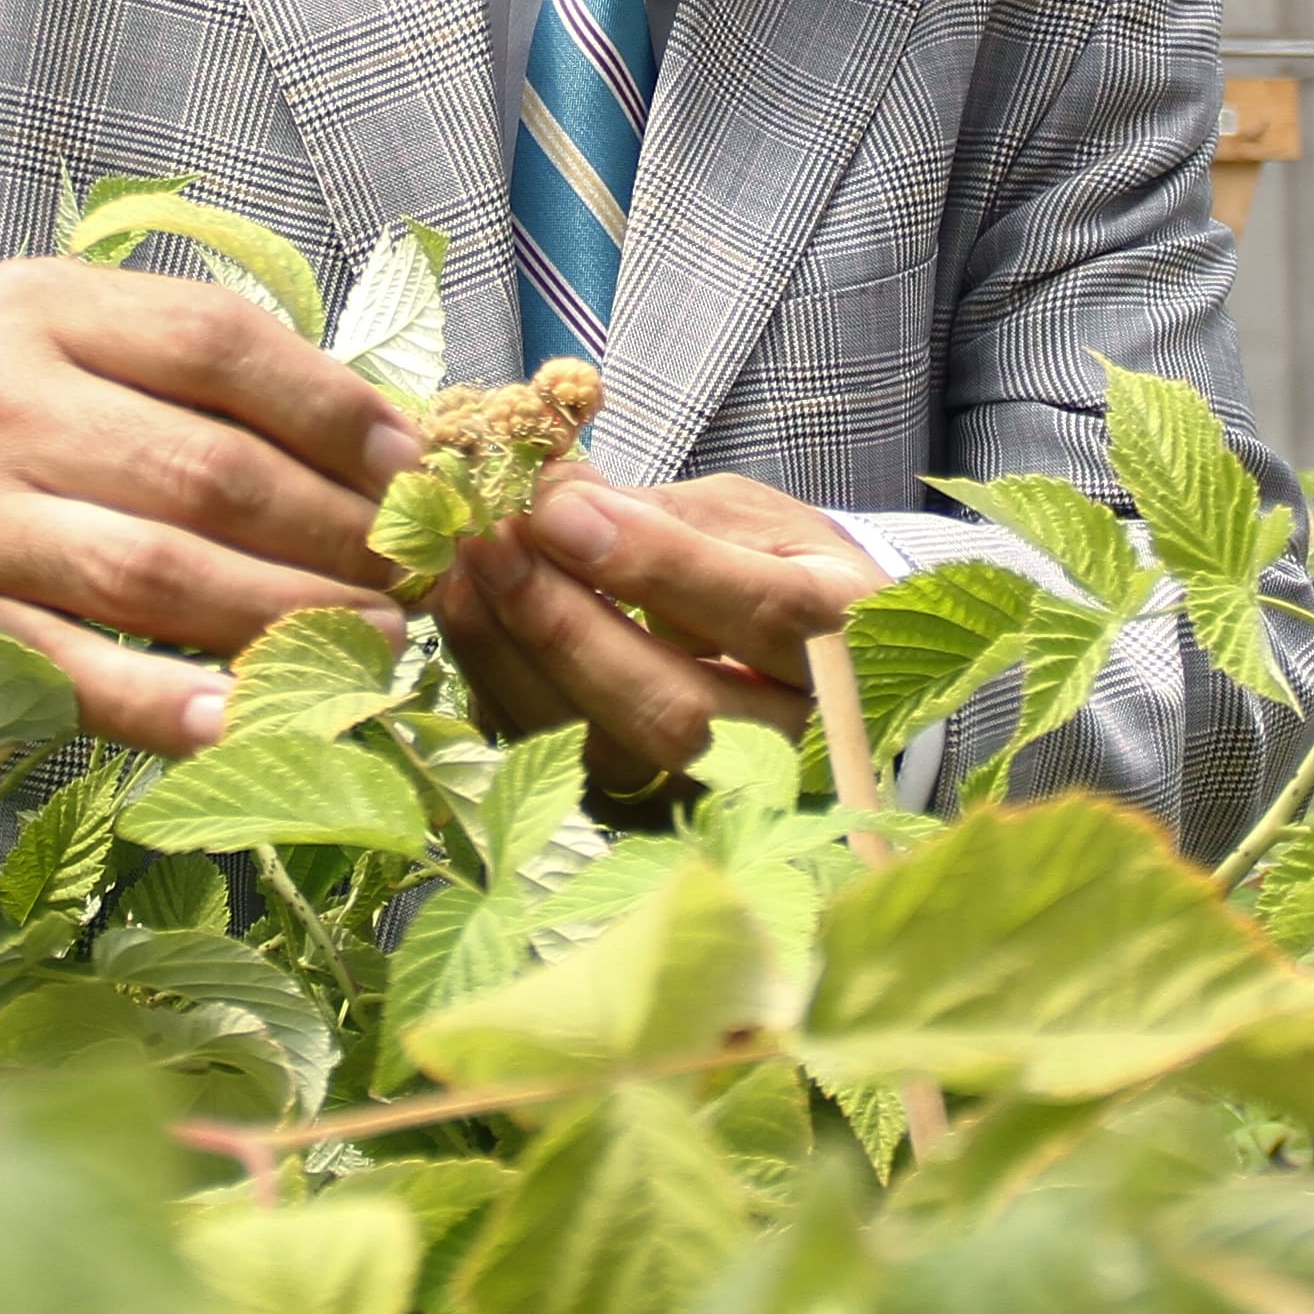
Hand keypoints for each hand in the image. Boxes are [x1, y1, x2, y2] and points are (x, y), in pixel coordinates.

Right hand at [0, 258, 425, 753]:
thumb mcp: (68, 347)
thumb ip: (197, 372)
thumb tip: (382, 445)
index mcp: (36, 307)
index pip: (217, 343)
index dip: (335, 410)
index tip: (411, 469)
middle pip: (206, 469)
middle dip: (335, 530)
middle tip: (412, 573)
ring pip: (156, 573)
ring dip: (285, 614)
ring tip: (374, 639)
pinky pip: (77, 673)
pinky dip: (171, 705)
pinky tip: (254, 720)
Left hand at [436, 469, 882, 801]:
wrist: (808, 677)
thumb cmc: (779, 574)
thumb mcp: (749, 519)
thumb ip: (662, 514)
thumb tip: (552, 494)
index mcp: (851, 641)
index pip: (765, 613)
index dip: (656, 563)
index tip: (561, 507)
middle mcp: (799, 744)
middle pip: (678, 712)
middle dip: (566, 625)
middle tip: (490, 542)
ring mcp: (721, 798)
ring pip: (608, 757)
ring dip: (516, 662)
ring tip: (462, 575)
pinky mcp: (647, 819)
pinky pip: (559, 774)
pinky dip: (502, 695)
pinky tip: (471, 624)